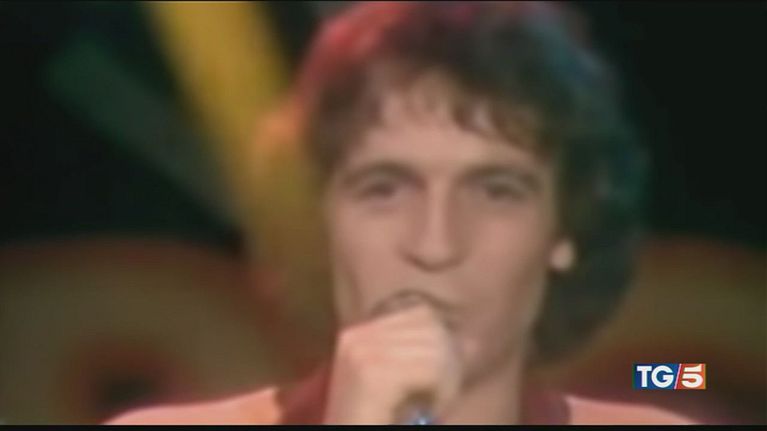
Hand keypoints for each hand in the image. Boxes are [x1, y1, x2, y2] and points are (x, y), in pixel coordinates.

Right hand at [322, 302, 462, 423]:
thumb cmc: (378, 418)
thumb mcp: (403, 384)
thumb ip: (429, 358)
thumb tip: (472, 343)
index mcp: (359, 333)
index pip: (421, 313)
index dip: (441, 340)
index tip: (439, 374)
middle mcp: (356, 336)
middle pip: (430, 327)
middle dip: (447, 361)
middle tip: (442, 393)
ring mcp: (361, 352)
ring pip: (435, 348)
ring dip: (445, 380)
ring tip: (435, 402)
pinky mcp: (371, 373)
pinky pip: (430, 369)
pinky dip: (441, 391)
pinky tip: (431, 407)